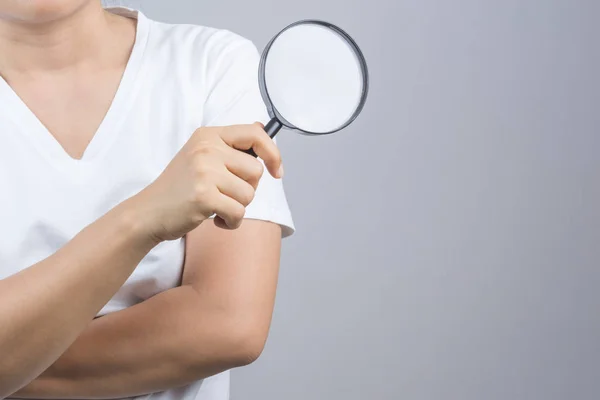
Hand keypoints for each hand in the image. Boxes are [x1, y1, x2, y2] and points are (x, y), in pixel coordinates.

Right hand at [135, 123, 282, 241]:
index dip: (273, 153)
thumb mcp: (201, 155)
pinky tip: (214, 218)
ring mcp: (204, 172)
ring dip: (237, 207)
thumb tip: (262, 129)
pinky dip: (231, 222)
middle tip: (224, 193)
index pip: (255, 134)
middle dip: (246, 188)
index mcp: (208, 136)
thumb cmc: (180, 187)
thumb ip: (230, 146)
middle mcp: (207, 149)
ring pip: (249, 194)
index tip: (276, 171)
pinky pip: (238, 212)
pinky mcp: (204, 196)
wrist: (149, 212)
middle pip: (255, 171)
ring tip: (216, 206)